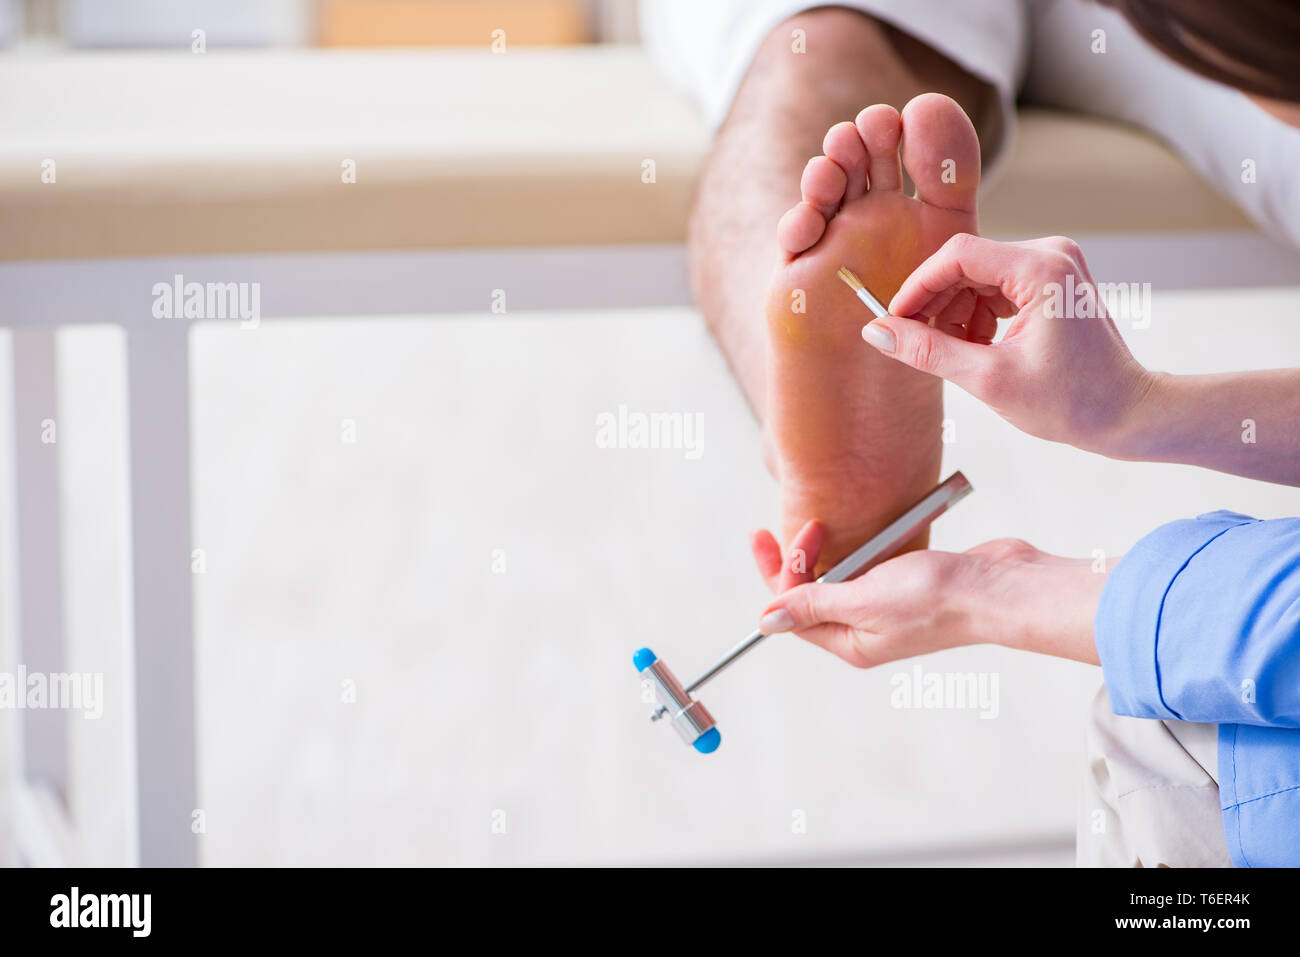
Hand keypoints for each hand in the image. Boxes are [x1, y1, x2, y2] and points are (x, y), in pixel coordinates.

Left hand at [751, 520, 1104, 667]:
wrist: (1000, 588)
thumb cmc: (936, 599)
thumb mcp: (863, 600)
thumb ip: (812, 605)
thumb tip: (764, 621)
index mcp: (850, 642)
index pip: (793, 609)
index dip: (777, 574)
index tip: (768, 536)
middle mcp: (866, 629)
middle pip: (813, 593)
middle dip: (800, 559)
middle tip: (805, 526)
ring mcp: (889, 607)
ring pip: (840, 577)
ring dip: (829, 552)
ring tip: (824, 526)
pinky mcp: (910, 585)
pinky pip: (869, 566)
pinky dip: (859, 548)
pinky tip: (859, 530)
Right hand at [860, 234, 1154, 454]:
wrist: (1128, 414)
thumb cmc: (1072, 402)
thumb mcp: (989, 379)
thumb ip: (928, 350)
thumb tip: (877, 333)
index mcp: (1041, 269)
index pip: (957, 256)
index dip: (917, 287)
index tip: (893, 320)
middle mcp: (1050, 254)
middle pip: (966, 264)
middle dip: (936, 304)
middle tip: (914, 342)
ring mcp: (1054, 265)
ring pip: (978, 277)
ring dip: (956, 313)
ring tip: (953, 353)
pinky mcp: (1052, 281)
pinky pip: (997, 287)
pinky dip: (977, 315)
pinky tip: (977, 348)